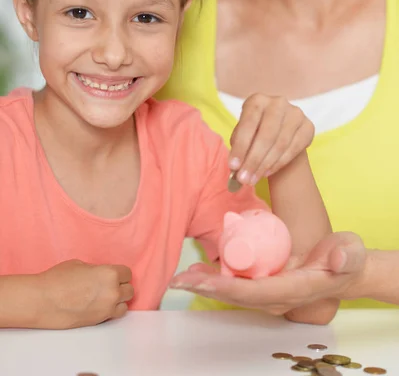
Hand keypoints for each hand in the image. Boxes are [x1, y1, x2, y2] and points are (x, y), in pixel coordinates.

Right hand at [36, 259, 133, 328]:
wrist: (43, 301)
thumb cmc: (58, 279)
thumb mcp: (80, 265)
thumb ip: (96, 270)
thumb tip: (100, 275)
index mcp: (109, 274)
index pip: (127, 273)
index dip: (120, 273)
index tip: (113, 274)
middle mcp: (112, 292)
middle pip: (129, 289)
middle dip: (121, 286)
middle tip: (109, 285)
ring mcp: (107, 308)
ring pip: (125, 304)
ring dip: (119, 300)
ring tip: (106, 296)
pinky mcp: (99, 321)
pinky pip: (115, 315)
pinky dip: (112, 310)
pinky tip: (101, 306)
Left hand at [169, 232, 365, 313]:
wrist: (345, 270)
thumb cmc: (346, 259)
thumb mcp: (350, 252)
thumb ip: (346, 255)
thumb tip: (337, 259)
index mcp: (293, 289)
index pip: (255, 291)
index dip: (227, 286)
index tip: (202, 280)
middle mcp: (277, 296)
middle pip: (236, 295)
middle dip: (206, 288)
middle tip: (178, 280)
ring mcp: (269, 291)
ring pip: (233, 291)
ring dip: (206, 285)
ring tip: (181, 278)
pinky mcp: (265, 283)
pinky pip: (237, 283)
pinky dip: (216, 277)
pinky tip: (198, 271)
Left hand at [228, 94, 314, 184]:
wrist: (279, 131)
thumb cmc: (254, 132)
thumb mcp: (242, 135)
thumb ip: (238, 147)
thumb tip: (236, 168)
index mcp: (257, 100)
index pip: (248, 124)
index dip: (240, 147)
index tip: (233, 166)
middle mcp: (277, 103)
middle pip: (266, 136)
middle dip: (253, 160)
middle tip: (244, 179)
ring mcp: (295, 113)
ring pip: (280, 144)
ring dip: (265, 165)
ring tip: (253, 179)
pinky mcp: (308, 126)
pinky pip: (293, 148)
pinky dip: (278, 164)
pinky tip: (266, 172)